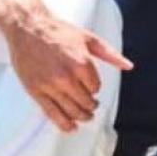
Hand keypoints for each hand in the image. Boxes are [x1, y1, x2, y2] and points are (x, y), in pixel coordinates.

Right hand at [0, 7, 132, 132]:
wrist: (28, 28)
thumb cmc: (58, 31)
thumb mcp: (89, 39)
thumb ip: (110, 54)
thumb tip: (128, 66)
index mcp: (81, 63)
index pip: (95, 87)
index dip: (95, 88)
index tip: (92, 87)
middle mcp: (66, 77)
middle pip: (85, 102)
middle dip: (91, 106)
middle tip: (93, 106)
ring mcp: (49, 85)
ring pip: (70, 110)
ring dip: (81, 116)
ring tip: (85, 116)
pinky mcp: (35, 91)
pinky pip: (52, 113)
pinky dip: (63, 123)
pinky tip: (70, 127)